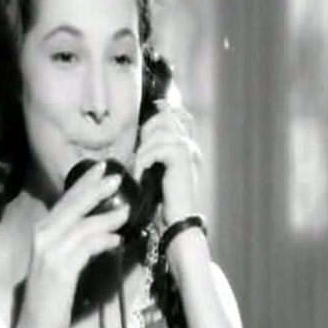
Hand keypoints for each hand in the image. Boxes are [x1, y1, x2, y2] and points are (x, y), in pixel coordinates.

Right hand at [20, 161, 128, 327]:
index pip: (66, 200)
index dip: (84, 182)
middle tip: (116, 176)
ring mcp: (49, 252)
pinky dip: (103, 240)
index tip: (101, 167)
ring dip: (107, 216)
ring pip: (82, 225)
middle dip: (96, 188)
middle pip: (73, 205)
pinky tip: (117, 239)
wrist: (37, 327)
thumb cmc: (51, 294)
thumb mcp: (60, 260)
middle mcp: (42, 236)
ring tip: (126, 210)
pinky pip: (86, 247)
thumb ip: (73, 240)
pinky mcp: (60, 269)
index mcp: (41, 231)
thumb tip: (100, 225)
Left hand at [133, 99, 202, 225]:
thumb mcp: (155, 171)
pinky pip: (155, 148)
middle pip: (164, 118)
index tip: (155, 106)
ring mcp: (187, 148)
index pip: (176, 115)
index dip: (164, 108)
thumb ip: (152, 152)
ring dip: (142, 152)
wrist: (176, 220)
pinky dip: (143, 162)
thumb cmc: (163, 200)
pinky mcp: (182, 156)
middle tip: (140, 156)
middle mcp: (189, 143)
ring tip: (139, 170)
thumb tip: (139, 136)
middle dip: (146, 132)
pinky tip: (141, 175)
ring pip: (157, 133)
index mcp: (185, 145)